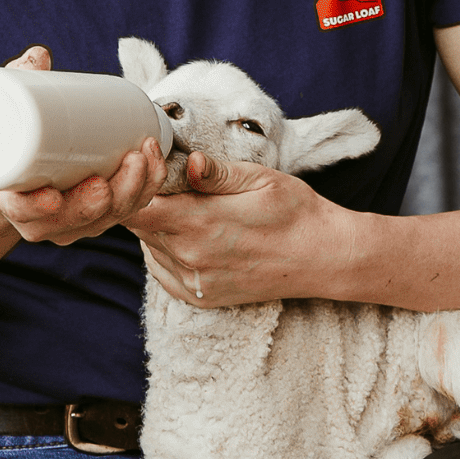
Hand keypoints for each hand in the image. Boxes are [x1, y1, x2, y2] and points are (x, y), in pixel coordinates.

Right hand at [0, 46, 169, 246]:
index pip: (21, 211)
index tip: (52, 197)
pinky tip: (154, 167)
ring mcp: (72, 220)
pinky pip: (125, 211)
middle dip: (106, 198)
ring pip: (107, 217)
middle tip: (126, 161)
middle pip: (75, 219)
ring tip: (144, 154)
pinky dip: (144, 191)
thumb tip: (38, 56)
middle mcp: (40, 217)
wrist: (18, 170)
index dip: (35, 208)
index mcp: (8, 198)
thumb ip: (19, 82)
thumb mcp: (5, 110)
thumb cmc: (11, 139)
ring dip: (134, 190)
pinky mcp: (97, 213)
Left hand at [129, 152, 357, 305]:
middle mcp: (190, 257)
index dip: (136, 183)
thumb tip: (191, 161)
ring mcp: (193, 282)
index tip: (151, 164)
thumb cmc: (295, 212)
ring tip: (185, 207)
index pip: (136, 207)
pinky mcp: (199, 297)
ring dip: (156, 225)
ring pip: (149, 246)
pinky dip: (164, 249)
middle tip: (168, 181)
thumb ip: (218, 173)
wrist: (322, 258)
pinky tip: (187, 233)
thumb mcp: (261, 179)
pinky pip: (161, 270)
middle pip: (138, 226)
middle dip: (145, 200)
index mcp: (202, 223)